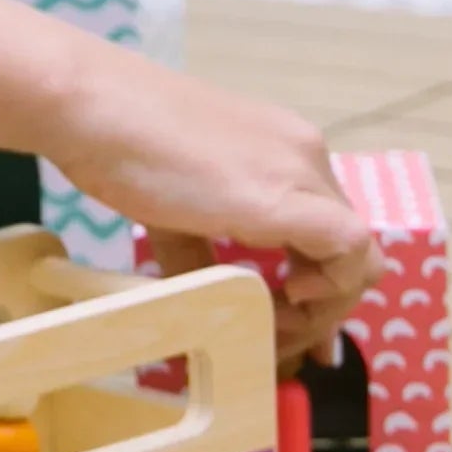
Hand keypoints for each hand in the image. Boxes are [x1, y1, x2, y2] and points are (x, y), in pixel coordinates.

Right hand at [46, 38, 379, 361]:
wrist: (92, 107)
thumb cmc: (119, 146)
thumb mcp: (173, 212)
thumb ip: (200, 259)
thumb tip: (210, 310)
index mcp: (283, 153)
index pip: (332, 232)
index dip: (323, 290)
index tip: (291, 329)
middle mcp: (305, 156)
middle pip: (352, 250)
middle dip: (324, 311)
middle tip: (281, 345)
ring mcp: (301, 170)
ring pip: (359, 255)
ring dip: (324, 309)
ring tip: (272, 330)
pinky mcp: (285, 194)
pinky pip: (348, 249)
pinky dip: (329, 288)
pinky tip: (285, 299)